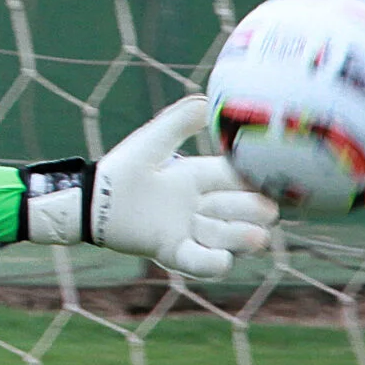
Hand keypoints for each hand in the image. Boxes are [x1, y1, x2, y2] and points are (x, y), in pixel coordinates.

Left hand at [91, 98, 279, 277]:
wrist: (89, 199)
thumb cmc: (121, 169)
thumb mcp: (151, 143)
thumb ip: (178, 122)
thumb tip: (207, 101)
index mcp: (196, 177)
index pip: (233, 178)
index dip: (253, 180)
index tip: (276, 178)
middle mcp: (198, 206)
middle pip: (236, 210)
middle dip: (253, 211)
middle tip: (269, 211)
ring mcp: (187, 230)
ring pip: (224, 236)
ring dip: (241, 237)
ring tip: (258, 237)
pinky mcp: (171, 251)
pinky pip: (197, 260)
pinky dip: (211, 263)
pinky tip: (222, 259)